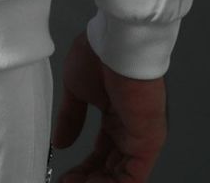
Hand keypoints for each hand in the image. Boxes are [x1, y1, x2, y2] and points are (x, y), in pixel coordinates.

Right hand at [50, 27, 168, 181]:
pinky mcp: (148, 141)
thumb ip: (71, 117)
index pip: (102, 152)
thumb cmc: (99, 53)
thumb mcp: (76, 88)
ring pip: (122, 175)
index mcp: (115, 115)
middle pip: (111, 167)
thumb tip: (60, 141)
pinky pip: (134, 176)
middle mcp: (130, 129)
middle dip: (89, 179)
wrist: (116, 41)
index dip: (84, 168)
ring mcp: (140, 136)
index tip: (64, 177)